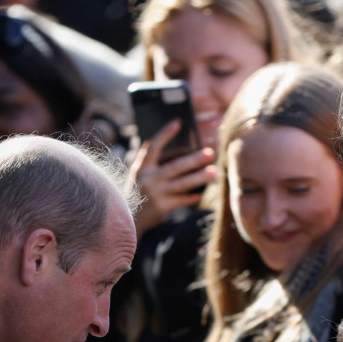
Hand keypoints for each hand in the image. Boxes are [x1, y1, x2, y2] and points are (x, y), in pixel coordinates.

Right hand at [131, 120, 215, 235]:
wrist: (128, 219)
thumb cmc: (139, 192)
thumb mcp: (140, 176)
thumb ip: (155, 165)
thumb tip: (185, 153)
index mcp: (141, 167)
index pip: (153, 147)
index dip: (165, 134)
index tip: (178, 122)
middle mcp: (147, 179)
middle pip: (175, 166)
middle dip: (194, 159)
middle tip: (210, 153)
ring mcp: (155, 193)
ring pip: (181, 184)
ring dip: (199, 178)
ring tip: (214, 172)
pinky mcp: (161, 207)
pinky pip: (181, 200)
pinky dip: (190, 197)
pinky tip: (199, 194)